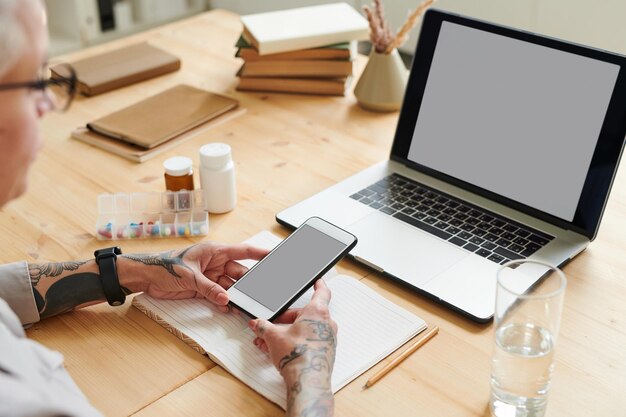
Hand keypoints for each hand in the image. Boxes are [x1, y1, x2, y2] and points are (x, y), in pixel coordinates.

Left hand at [118, 243, 268, 311]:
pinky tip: (227, 308)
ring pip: (229, 287)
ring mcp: (210, 277)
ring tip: (242, 305)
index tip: (274, 255)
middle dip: (247, 283)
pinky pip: (218, 296)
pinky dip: (223, 302)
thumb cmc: (165, 266)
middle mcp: (215, 264)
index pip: (242, 251)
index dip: (259, 253)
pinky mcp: (203, 289)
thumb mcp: (189, 276)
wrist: (146, 277)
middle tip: (257, 293)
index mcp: (215, 252)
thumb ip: (209, 288)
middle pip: (238, 273)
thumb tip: (225, 299)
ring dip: (235, 296)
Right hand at [249, 279, 336, 416]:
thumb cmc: (297, 355)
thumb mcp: (273, 336)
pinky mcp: (325, 353)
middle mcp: (326, 324)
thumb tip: (257, 323)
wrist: (308, 381)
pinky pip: (308, 342)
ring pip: (305, 330)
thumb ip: (263, 327)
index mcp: (317, 312)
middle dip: (286, 319)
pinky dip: (295, 343)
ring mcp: (327, 339)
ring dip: (287, 333)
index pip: (322, 291)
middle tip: (272, 324)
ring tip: (269, 342)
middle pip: (305, 314)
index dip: (318, 284)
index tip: (317, 280)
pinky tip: (279, 351)